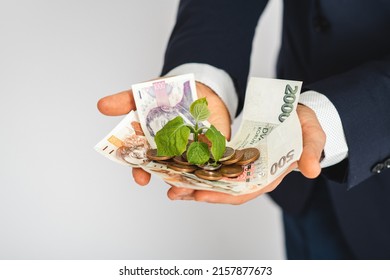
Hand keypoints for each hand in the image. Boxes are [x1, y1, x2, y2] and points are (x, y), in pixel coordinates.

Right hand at [97, 81, 230, 184]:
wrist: (199, 87)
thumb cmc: (169, 94)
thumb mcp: (146, 94)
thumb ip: (126, 101)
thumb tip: (100, 105)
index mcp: (153, 144)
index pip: (144, 163)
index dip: (141, 172)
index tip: (141, 179)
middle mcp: (171, 153)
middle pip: (167, 172)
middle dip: (169, 181)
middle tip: (173, 190)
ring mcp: (192, 153)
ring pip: (189, 172)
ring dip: (191, 182)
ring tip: (195, 187)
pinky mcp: (212, 150)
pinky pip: (213, 164)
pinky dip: (213, 170)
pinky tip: (215, 176)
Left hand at [167, 104, 325, 203]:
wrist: (297, 113)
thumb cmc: (304, 126)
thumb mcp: (312, 135)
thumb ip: (311, 150)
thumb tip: (312, 170)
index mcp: (268, 176)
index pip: (243, 192)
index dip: (222, 195)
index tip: (200, 194)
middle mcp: (252, 175)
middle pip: (222, 189)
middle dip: (199, 191)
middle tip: (174, 190)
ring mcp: (241, 165)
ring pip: (214, 178)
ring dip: (192, 180)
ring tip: (169, 180)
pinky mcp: (234, 154)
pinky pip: (213, 162)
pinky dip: (198, 164)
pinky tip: (179, 162)